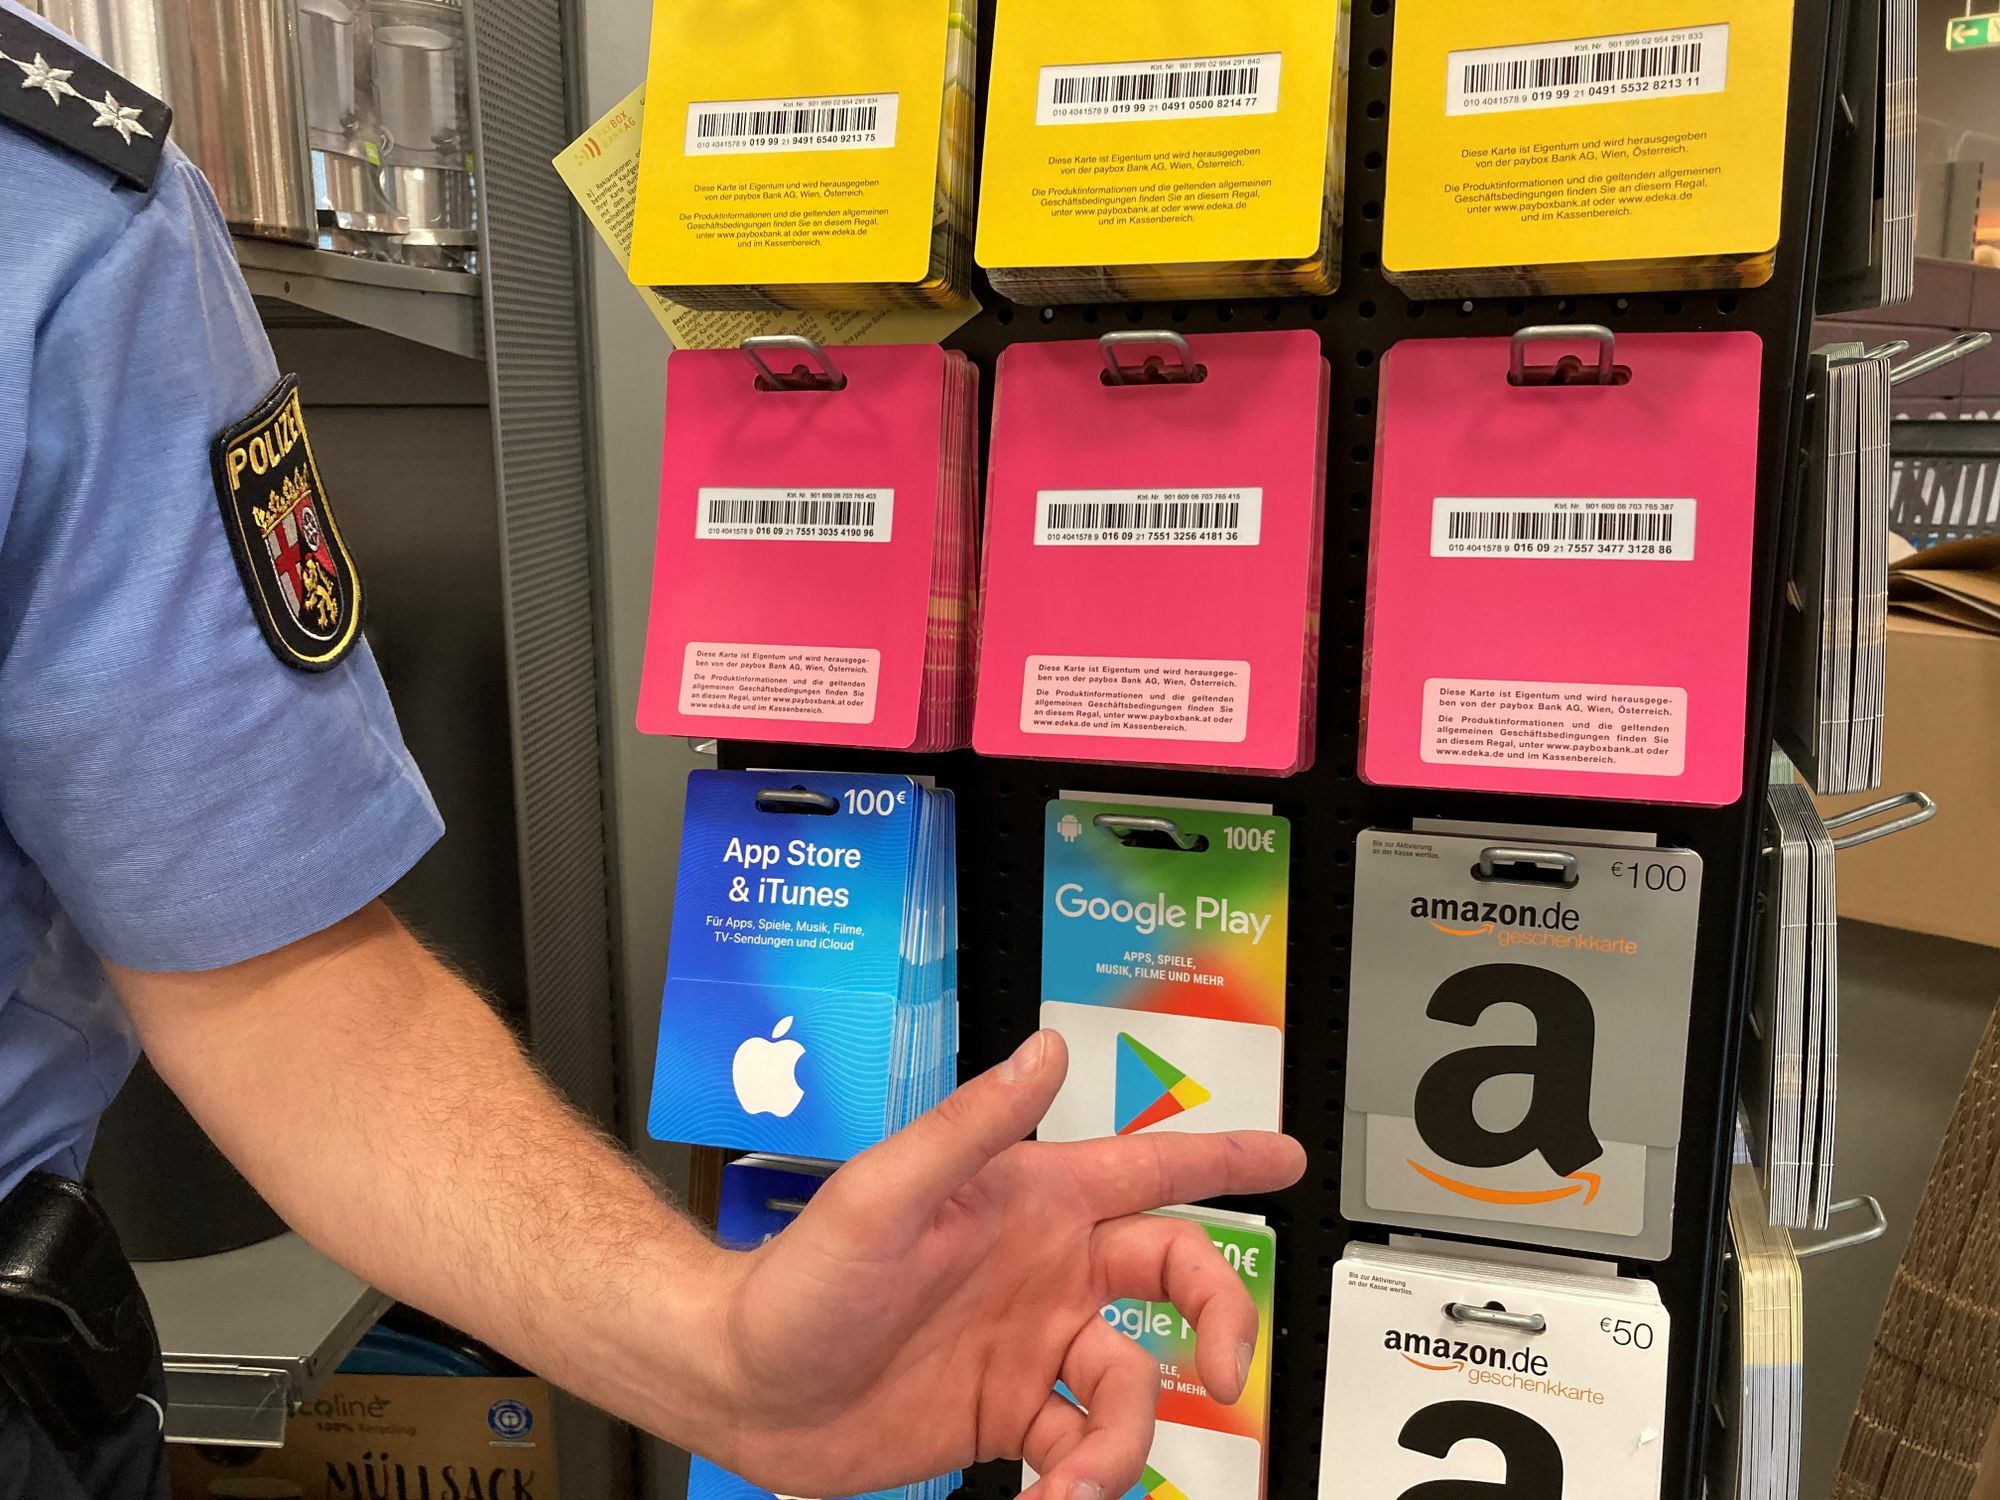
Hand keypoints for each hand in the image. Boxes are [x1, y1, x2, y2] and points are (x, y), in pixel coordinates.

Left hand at [688, 1029, 1304, 1498]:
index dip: (1227, 1157)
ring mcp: (1032, 1342)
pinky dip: (1086, 1479)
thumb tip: (1046, 1050)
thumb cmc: (801, 1276)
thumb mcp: (886, 1191)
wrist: (748, 1386)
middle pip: (1177, 1276)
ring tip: (1077, 1480)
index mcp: (1030, 1200)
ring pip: (1135, 1382)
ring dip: (1125, 1438)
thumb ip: (972, 1123)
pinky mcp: (1012, 1413)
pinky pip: (1084, 1445)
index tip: (1290, 1158)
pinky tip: (1051, 1498)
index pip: (1150, 1166)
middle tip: (1225, 1365)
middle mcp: (1045, 1267)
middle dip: (1219, 1317)